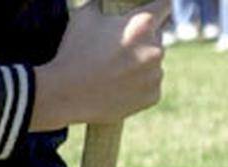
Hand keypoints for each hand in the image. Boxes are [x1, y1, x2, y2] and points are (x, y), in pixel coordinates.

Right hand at [30, 0, 169, 131]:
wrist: (63, 95)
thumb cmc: (72, 53)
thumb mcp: (84, 17)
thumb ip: (102, 2)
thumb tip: (106, 0)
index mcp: (143, 24)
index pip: (165, 5)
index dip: (155, 8)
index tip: (148, 14)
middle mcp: (156, 48)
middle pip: (157, 38)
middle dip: (141, 41)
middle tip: (116, 52)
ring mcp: (155, 74)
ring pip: (153, 64)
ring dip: (140, 65)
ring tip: (112, 73)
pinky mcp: (152, 96)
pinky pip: (150, 87)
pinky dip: (137, 88)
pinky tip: (116, 88)